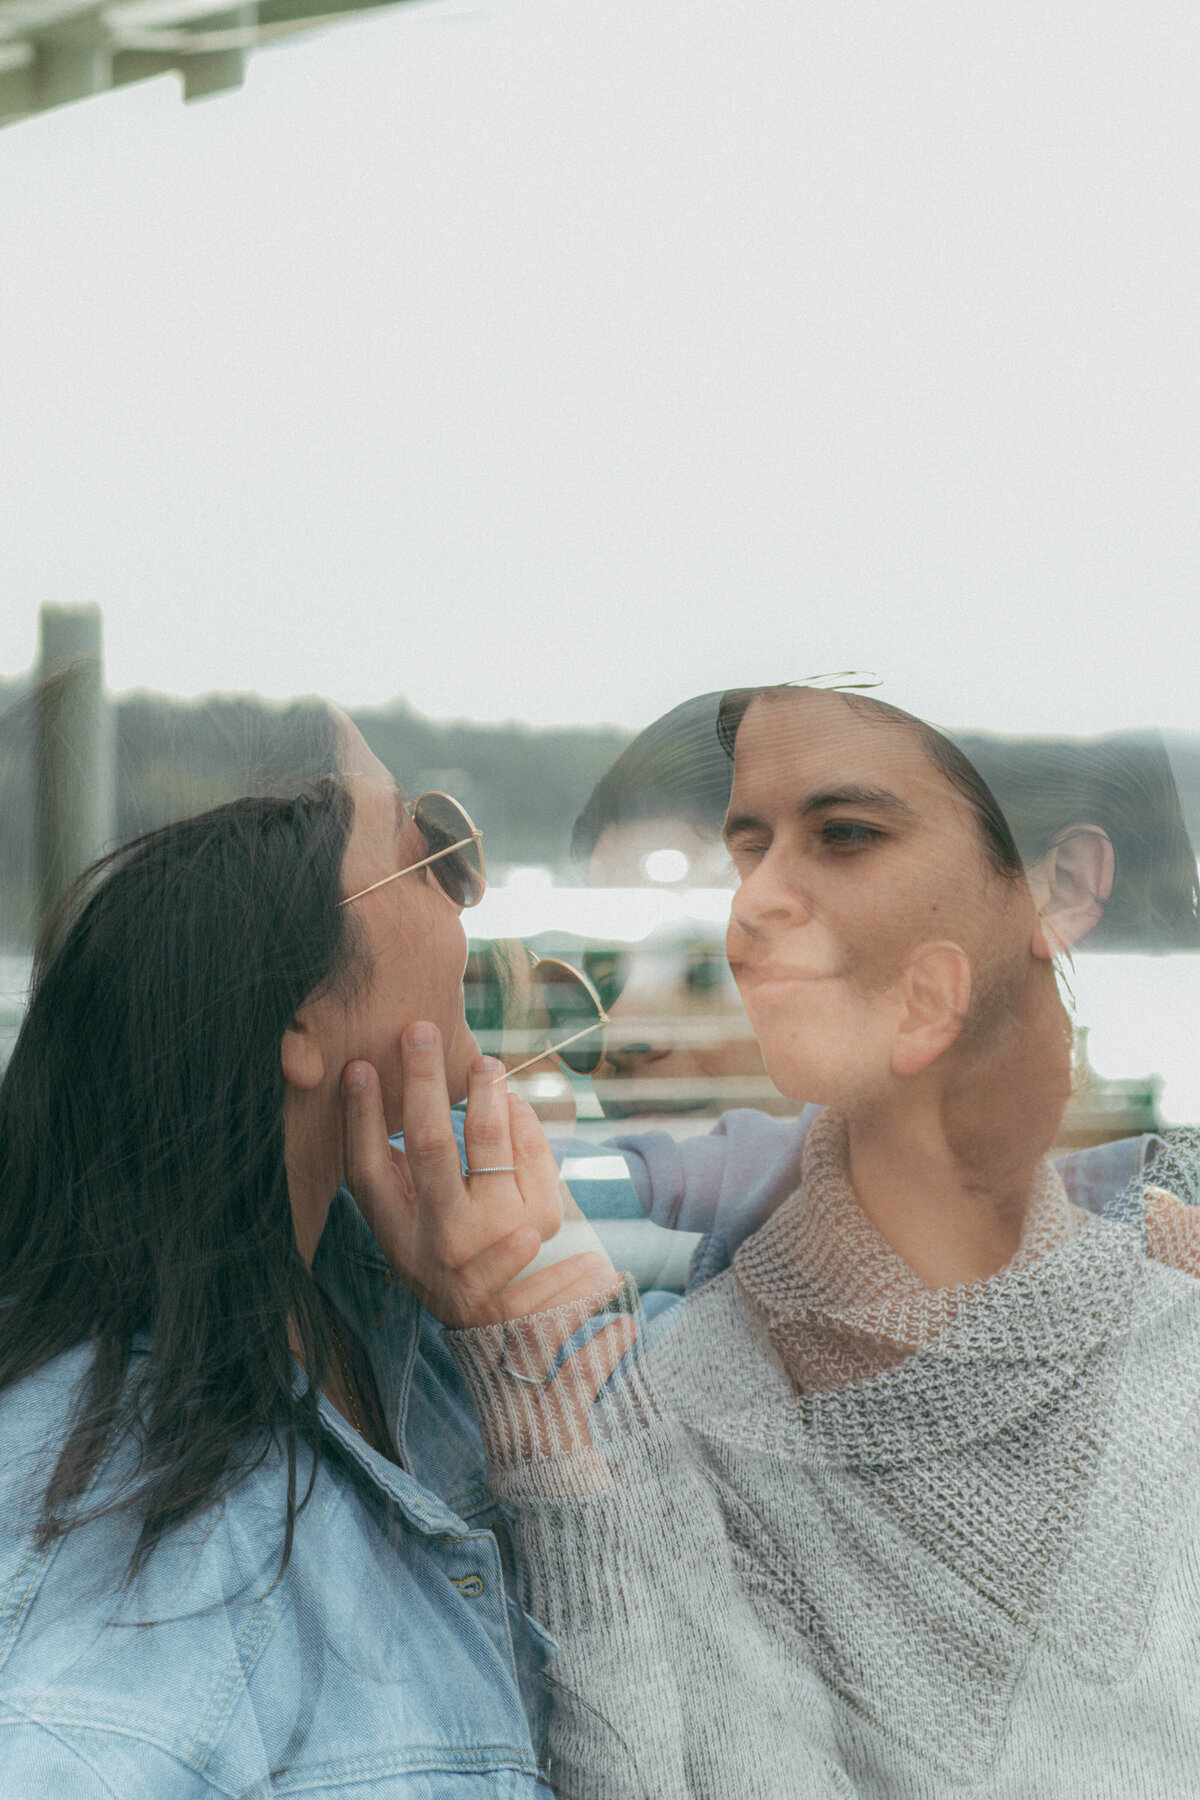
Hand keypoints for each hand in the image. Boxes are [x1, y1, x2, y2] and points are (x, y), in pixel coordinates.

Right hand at [342, 1022, 619, 1328]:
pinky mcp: (541, 1225)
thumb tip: (375, 1101)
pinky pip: (533, 1153)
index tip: (358, 1066)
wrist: (515, 1335)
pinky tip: (515, 1103)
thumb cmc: (450, 1263)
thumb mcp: (409, 1235)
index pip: (369, 1169)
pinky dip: (524, 1121)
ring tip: (484, 1063)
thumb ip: (395, 1181)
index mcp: (399, 1237)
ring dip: (485, 1091)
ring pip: (489, 1141)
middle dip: (422, 1080)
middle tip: (419, 1031)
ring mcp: (495, 1234)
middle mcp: (443, 1238)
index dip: (361, 1116)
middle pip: (429, 1143)